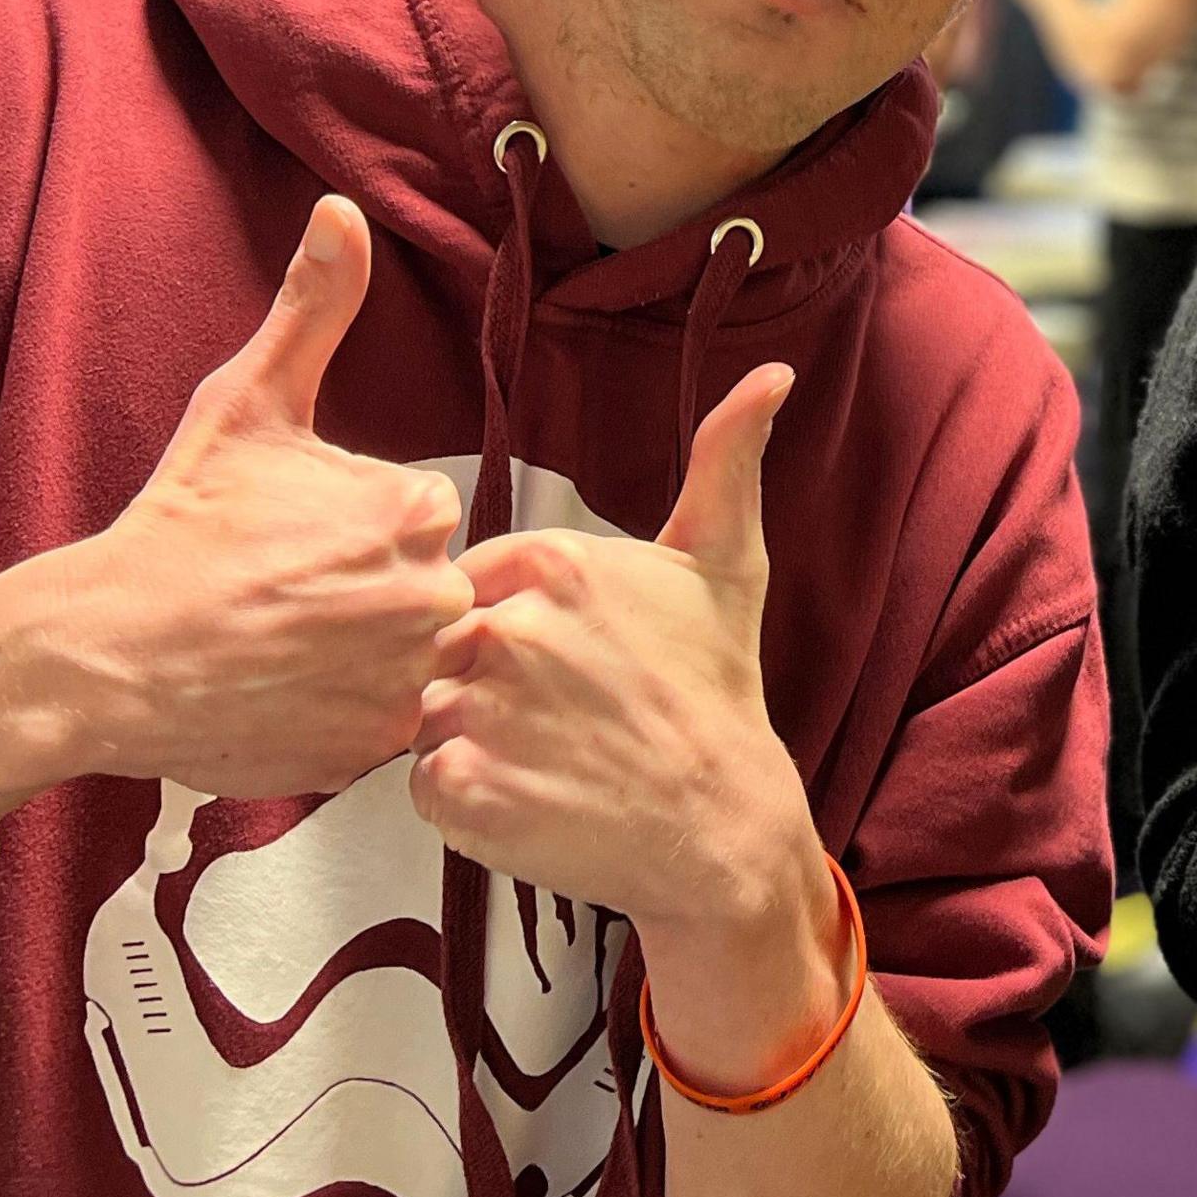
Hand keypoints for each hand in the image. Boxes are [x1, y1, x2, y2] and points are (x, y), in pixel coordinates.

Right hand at [0, 196, 473, 798]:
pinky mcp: (374, 752)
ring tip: (288, 648)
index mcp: (415, 511)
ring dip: (364, 656)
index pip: (426, 520)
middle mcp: (428, 598)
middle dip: (369, 596)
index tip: (297, 544)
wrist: (104, 650)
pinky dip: (345, 715)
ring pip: (413, 660)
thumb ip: (314, 310)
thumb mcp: (247, 403)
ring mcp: (404, 682)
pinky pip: (387, 727)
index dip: (359, 531)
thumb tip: (343, 212)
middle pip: (430, 592)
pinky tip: (286, 693)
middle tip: (286, 602)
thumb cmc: (180, 524)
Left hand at [411, 363, 816, 942]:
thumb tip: (774, 372)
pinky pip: (422, 783)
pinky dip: (463, 799)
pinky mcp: (464, 790)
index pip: (475, 582)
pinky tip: (528, 798)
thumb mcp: (727, 565)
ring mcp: (481, 712)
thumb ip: (726, 460)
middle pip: (443, 645)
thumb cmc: (715, 690)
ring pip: (425, 713)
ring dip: (470, 738)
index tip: (567, 664)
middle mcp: (508, 629)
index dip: (512, 626)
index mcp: (551, 560)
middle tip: (556, 719)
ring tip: (544, 758)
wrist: (722, 824)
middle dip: (483, 681)